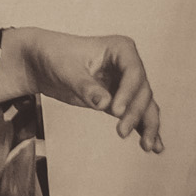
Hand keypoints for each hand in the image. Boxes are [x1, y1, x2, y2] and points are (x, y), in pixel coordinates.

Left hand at [21, 28, 163, 152]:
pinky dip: (143, 128)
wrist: (41, 62)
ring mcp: (124, 82)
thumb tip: (104, 104)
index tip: (116, 111)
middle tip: (122, 132)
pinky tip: (154, 146)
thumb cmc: (54, 56)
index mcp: (120, 48)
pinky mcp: (118, 99)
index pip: (133, 72)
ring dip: (147, 125)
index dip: (128, 93)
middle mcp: (127, 64)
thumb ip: (86, 87)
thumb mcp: (67, 70)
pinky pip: (135, 114)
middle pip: (141, 91)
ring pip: (143, 105)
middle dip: (135, 113)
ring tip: (147, 146)